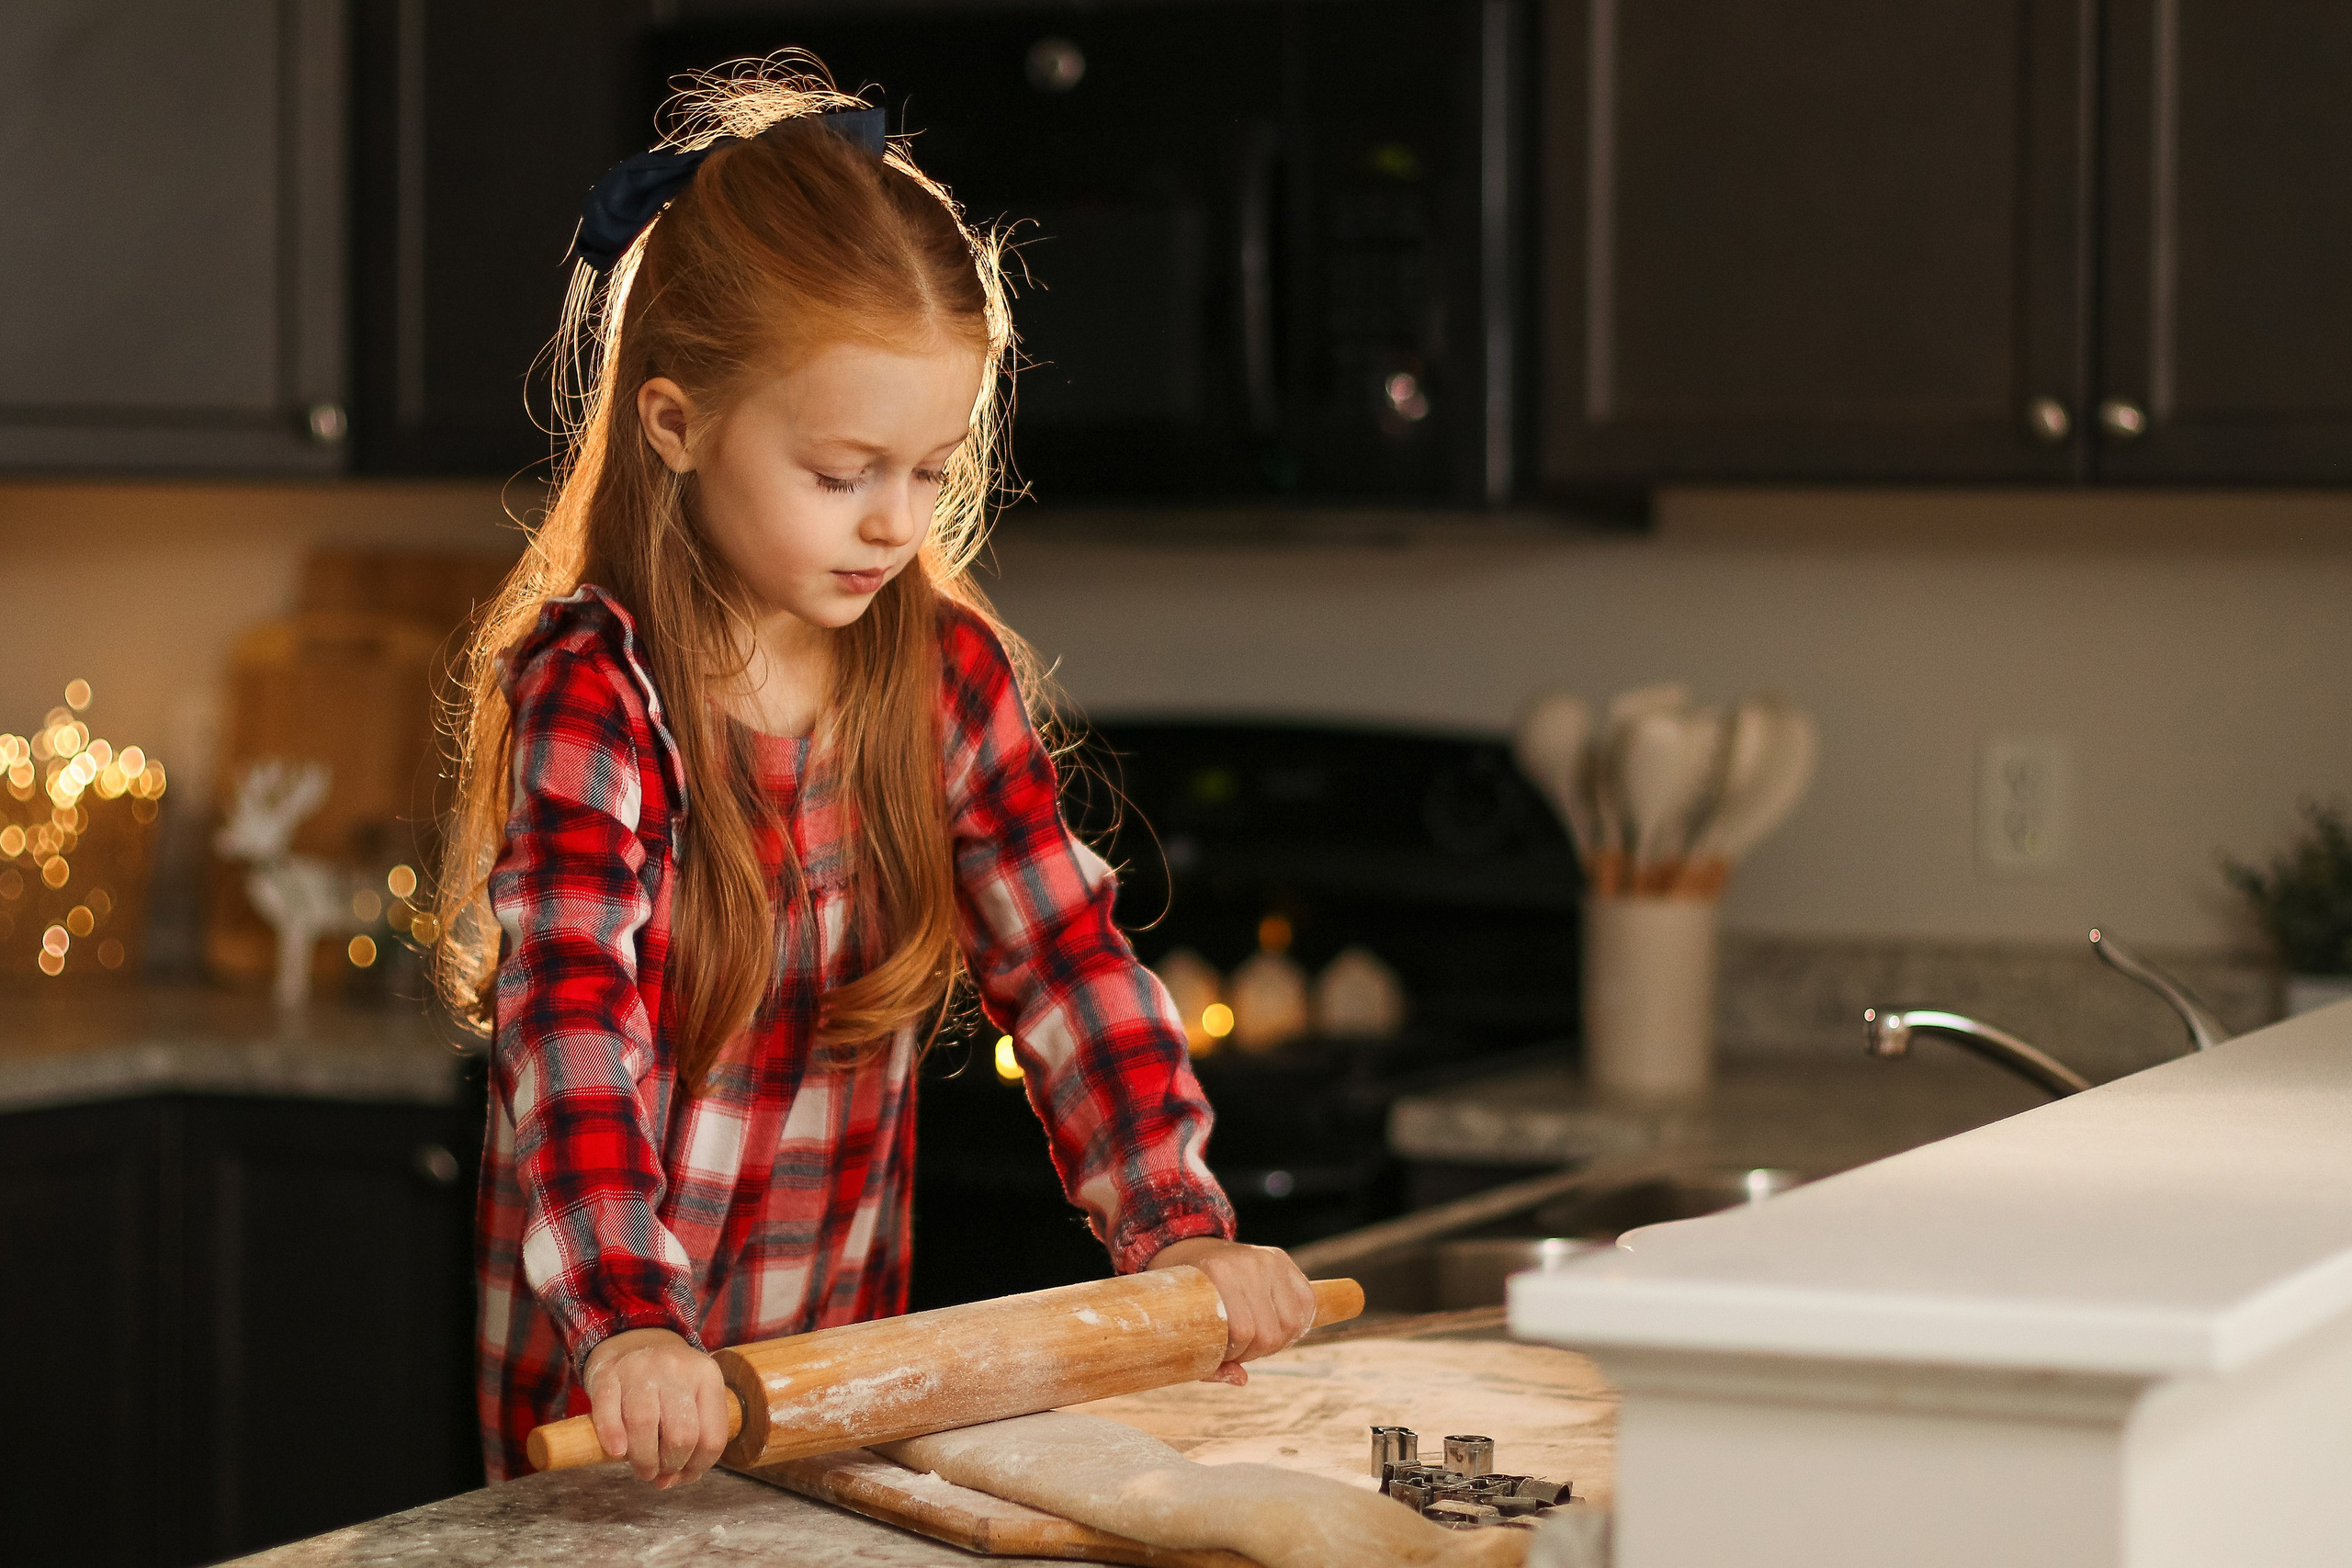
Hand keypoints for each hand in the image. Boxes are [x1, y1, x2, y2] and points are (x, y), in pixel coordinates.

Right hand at [581, 1326, 731, 1487]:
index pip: (712, 1437)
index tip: (683, 1474)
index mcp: (707, 1376)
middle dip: (671, 1465)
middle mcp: (677, 1369)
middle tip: (659, 1472)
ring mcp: (641, 1368)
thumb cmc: (667, 1381)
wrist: (633, 1336)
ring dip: (643, 1459)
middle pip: (681, 1434)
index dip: (698, 1467)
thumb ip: (690, 1438)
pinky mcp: (608, 1373)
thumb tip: (669, 1482)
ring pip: (644, 1424)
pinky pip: (608, 1410)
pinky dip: (613, 1437)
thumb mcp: (692, 1396)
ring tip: (642, 1468)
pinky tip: (617, 1452)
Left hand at [1146, 1236, 1317, 1386]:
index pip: (1242, 1331)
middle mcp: (1250, 1263)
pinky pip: (1307, 1302)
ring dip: (1276, 1342)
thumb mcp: (1182, 1322)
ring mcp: (1269, 1259)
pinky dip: (1296, 1324)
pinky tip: (1276, 1328)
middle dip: (1254, 1353)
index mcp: (1220, 1272)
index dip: (1235, 1355)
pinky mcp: (1283, 1260)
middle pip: (1269, 1333)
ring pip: (1292, 1322)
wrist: (1189, 1246)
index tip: (1222, 1355)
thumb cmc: (1186, 1292)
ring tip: (1256, 1340)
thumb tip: (1241, 1379)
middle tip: (1238, 1350)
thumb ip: (1208, 1358)